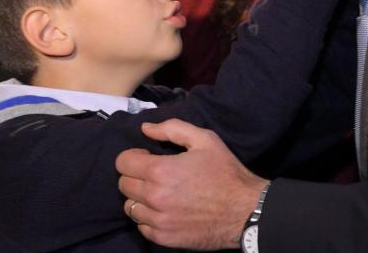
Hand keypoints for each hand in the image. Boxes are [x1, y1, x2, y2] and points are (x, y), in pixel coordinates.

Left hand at [116, 119, 268, 249]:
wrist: (245, 210)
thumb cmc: (225, 172)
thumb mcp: (204, 139)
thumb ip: (171, 129)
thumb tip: (145, 129)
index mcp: (160, 171)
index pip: (122, 163)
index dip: (133, 156)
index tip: (147, 157)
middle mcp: (154, 197)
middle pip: (124, 184)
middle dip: (135, 175)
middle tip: (155, 174)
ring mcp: (158, 220)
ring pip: (130, 207)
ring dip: (140, 198)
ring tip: (159, 192)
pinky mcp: (164, 238)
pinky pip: (141, 226)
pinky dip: (148, 217)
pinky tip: (164, 209)